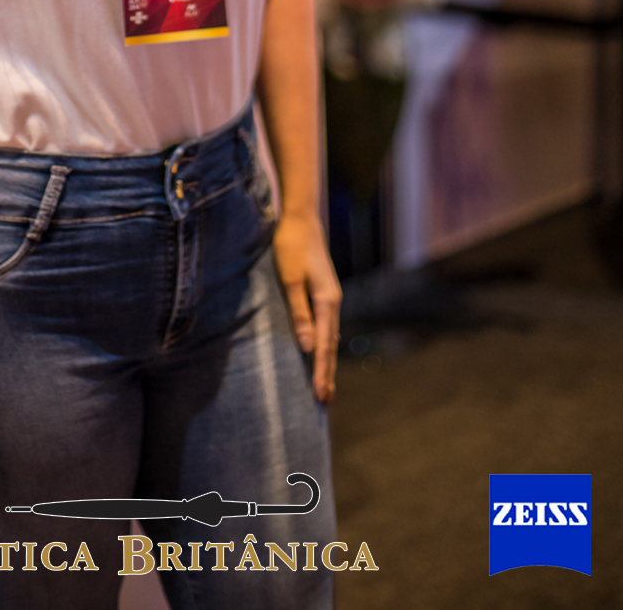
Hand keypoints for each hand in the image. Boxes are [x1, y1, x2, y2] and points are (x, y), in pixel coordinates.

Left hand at [273, 211, 341, 403]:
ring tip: (325, 385)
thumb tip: (306, 347)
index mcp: (326, 302)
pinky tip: (321, 352)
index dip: (321, 372)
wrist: (301, 219)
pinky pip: (326, 327)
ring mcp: (330, 298)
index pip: (323, 346)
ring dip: (326, 362)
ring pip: (329, 337)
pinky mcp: (323, 293)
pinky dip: (324, 345)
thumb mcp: (290, 280)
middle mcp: (333, 303)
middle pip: (330, 346)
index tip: (320, 397)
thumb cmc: (291, 247)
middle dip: (327, 374)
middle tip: (326, 403)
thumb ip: (299, 312)